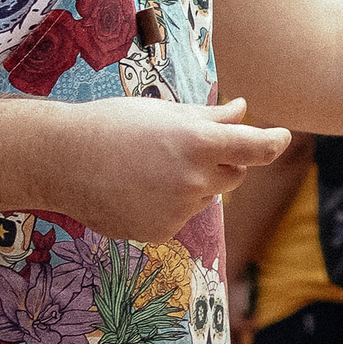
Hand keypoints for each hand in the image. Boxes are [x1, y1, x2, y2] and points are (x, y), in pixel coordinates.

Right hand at [52, 97, 291, 243]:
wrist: (61, 160)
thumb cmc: (113, 125)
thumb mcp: (165, 112)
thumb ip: (212, 117)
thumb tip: (243, 111)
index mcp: (199, 142)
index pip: (256, 148)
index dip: (273, 142)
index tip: (281, 137)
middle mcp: (195, 180)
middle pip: (234, 175)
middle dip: (220, 162)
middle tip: (182, 148)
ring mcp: (179, 210)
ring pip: (205, 197)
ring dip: (191, 184)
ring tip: (147, 169)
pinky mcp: (161, 232)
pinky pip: (180, 217)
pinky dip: (168, 206)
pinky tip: (136, 190)